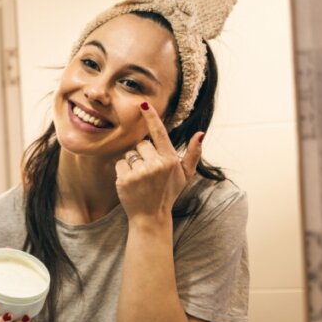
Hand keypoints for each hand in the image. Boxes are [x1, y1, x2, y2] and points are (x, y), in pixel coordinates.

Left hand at [115, 102, 203, 222]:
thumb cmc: (168, 193)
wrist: (151, 216)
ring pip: (130, 154)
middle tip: (149, 172)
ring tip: (141, 179)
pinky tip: (131, 183)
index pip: (159, 133)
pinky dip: (123, 171)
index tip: (144, 104)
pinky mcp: (125, 179)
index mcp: (170, 160)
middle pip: (141, 144)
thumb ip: (193, 154)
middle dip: (143, 154)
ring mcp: (140, 172)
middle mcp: (156, 165)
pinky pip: (120, 163)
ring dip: (133, 163)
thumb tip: (201, 134)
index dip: (151, 118)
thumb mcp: (185, 175)